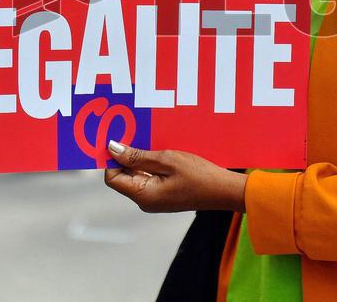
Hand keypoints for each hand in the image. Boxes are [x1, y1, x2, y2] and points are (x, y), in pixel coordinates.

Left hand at [104, 141, 246, 213]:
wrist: (224, 190)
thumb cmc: (199, 175)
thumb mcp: (167, 160)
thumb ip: (137, 156)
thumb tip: (112, 149)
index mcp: (143, 195)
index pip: (112, 177)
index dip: (112, 159)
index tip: (118, 139)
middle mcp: (145, 201)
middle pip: (123, 176)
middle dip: (126, 156)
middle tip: (136, 135)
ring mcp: (154, 199)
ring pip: (136, 176)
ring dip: (139, 159)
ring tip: (151, 142)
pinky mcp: (163, 195)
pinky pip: (148, 178)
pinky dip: (150, 165)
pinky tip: (160, 152)